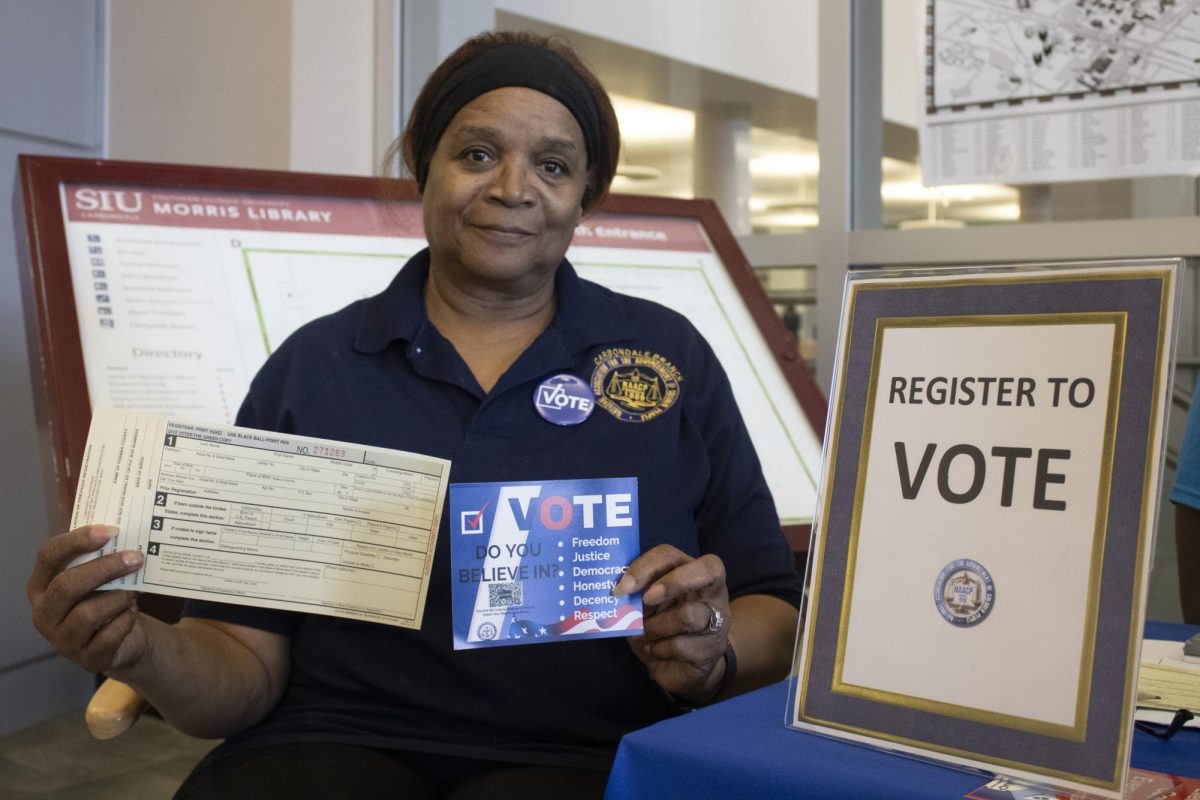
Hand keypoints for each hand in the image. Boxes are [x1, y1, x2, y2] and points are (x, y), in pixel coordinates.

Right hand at [27, 524, 146, 673]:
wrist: (125, 641)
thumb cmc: (105, 599)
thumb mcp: (98, 578)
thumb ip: (100, 558)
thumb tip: (124, 535)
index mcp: (41, 585)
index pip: (49, 556)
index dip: (77, 541)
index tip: (110, 531)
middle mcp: (44, 613)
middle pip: (67, 585)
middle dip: (105, 569)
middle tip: (136, 558)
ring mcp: (62, 639)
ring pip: (87, 614)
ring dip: (118, 598)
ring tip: (133, 592)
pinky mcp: (86, 658)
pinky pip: (108, 636)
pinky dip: (126, 620)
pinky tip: (132, 612)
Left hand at [613, 544, 729, 703]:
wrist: (680, 667)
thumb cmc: (660, 625)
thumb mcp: (646, 606)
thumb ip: (637, 593)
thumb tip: (619, 591)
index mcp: (688, 571)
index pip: (670, 555)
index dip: (646, 567)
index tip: (624, 587)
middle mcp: (712, 590)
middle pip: (706, 570)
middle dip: (672, 583)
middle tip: (646, 600)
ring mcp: (717, 620)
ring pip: (688, 615)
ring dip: (655, 627)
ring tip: (643, 635)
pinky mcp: (712, 648)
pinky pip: (680, 645)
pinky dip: (658, 649)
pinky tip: (655, 650)